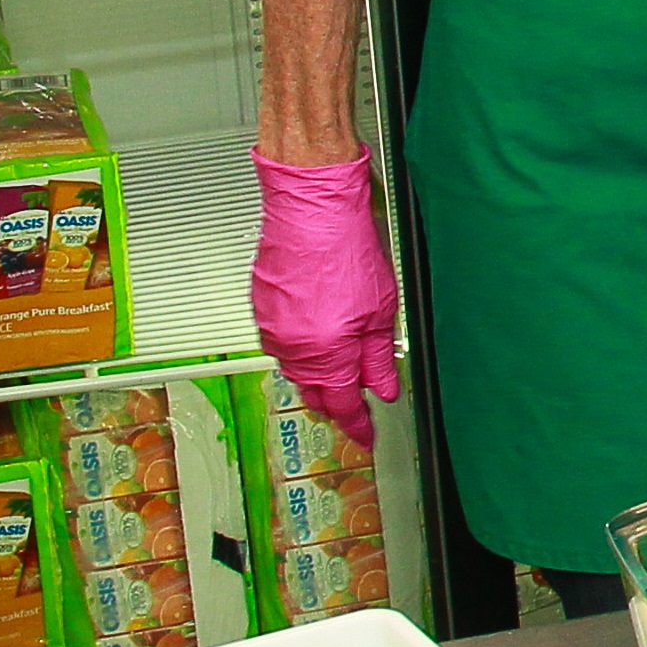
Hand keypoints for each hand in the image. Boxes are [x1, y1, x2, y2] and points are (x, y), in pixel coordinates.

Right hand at [251, 146, 402, 444]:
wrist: (312, 211)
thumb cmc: (347, 250)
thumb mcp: (381, 310)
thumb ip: (379, 357)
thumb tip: (384, 387)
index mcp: (326, 353)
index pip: (341, 404)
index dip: (356, 424)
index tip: (366, 436)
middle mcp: (292, 348)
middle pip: (315, 391)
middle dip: (335, 400)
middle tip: (356, 403)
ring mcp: (271, 330)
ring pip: (297, 368)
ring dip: (319, 371)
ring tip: (341, 362)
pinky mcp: (262, 310)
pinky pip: (283, 342)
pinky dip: (302, 345)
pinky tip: (318, 330)